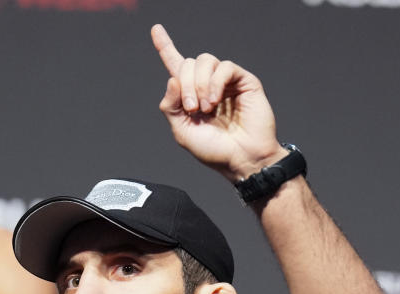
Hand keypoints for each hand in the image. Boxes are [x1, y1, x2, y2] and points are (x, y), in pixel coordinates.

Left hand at [150, 24, 286, 180]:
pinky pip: (224, 67)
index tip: (156, 29)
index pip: (175, 66)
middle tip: (192, 109)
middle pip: (187, 63)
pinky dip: (215, 82)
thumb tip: (172, 79)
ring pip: (204, 61)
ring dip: (199, 84)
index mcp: (190, 96)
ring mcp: (225, 82)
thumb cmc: (214, 150)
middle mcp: (207, 85)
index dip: (165, 47)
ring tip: (206, 108)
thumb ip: (170, 106)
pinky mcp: (243, 81)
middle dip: (185, 85)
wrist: (241, 159)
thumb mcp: (182, 131)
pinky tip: (215, 101)